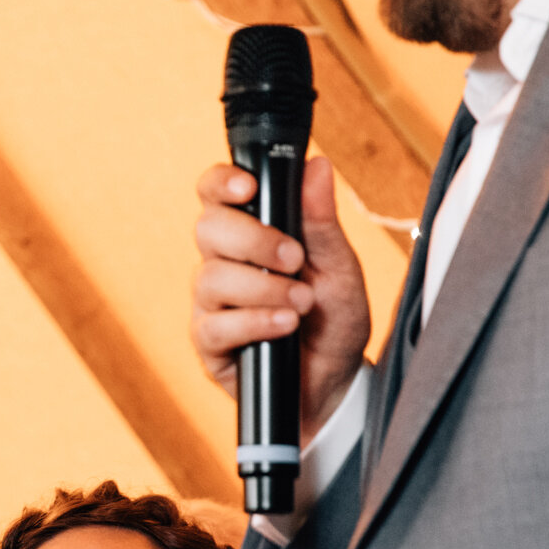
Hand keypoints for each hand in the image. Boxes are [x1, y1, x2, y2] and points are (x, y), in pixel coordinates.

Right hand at [191, 155, 371, 436]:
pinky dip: (254, 322)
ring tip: (302, 304)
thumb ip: (321, 221)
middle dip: (254, 240)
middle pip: (208, 228)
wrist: (334, 383)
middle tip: (295, 258)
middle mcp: (223, 261)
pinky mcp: (209, 342)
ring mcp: (211, 302)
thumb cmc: (333, 320)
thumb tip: (316, 165)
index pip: (215, 192)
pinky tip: (284, 327)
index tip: (250, 187)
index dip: (221, 182)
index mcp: (250, 232)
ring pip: (212, 277)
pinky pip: (215, 324)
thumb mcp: (340, 267)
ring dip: (263, 288)